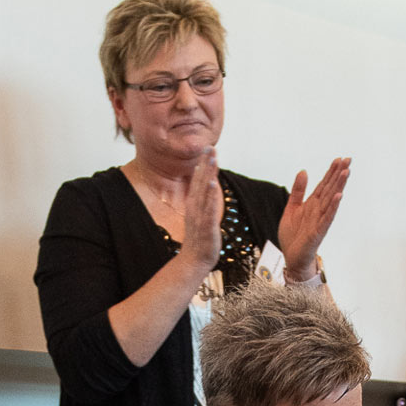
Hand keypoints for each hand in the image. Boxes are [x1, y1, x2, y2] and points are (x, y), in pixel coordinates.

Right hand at [181, 145, 224, 275]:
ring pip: (204, 191)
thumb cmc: (200, 238)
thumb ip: (204, 200)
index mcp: (194, 203)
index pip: (198, 180)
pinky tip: (211, 183)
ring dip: (207, 173)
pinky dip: (209, 195)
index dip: (204, 164)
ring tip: (211, 159)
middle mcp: (195, 206)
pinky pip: (208, 207)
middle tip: (210, 146)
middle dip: (206, 163)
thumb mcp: (201, 215)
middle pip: (200, 181)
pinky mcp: (206, 225)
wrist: (194, 259)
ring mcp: (200, 215)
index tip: (208, 148)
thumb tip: (208, 184)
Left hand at [276, 157, 349, 279]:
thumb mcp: (291, 208)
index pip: (324, 184)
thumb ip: (298, 191)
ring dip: (339, 186)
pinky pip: (327, 217)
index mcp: (312, 204)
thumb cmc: (293, 235)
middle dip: (338, 174)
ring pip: (331, 200)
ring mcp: (320, 220)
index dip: (331, 171)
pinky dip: (333, 207)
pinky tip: (338, 196)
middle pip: (330, 188)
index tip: (339, 158)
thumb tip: (304, 171)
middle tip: (348, 159)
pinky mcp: (318, 232)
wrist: (291, 257)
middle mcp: (318, 210)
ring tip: (346, 172)